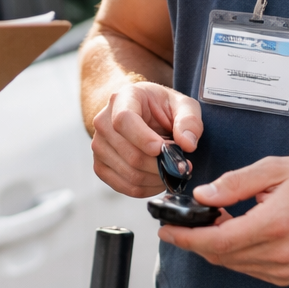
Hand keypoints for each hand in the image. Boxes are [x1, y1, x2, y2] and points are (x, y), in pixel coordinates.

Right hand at [90, 81, 204, 197]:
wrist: (142, 113)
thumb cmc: (162, 108)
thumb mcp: (182, 105)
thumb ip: (189, 121)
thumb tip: (187, 144)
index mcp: (123, 98)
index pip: (124, 120)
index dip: (144, 139)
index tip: (164, 149)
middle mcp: (103, 121)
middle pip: (130, 153)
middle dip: (161, 165)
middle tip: (181, 166)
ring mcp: (99, 145)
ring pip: (130, 173)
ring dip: (157, 178)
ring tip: (170, 170)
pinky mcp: (100, 165)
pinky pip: (124, 186)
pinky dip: (146, 188)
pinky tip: (158, 179)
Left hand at [158, 156, 288, 285]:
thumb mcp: (274, 168)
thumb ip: (236, 182)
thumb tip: (203, 195)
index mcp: (276, 223)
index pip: (219, 241)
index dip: (187, 238)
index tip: (166, 230)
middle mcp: (281, 252)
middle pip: (221, 255)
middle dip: (194, 240)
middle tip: (178, 223)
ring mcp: (285, 267)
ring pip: (232, 263)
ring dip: (213, 246)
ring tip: (208, 221)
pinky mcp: (287, 274)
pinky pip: (247, 267)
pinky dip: (232, 252)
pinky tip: (231, 231)